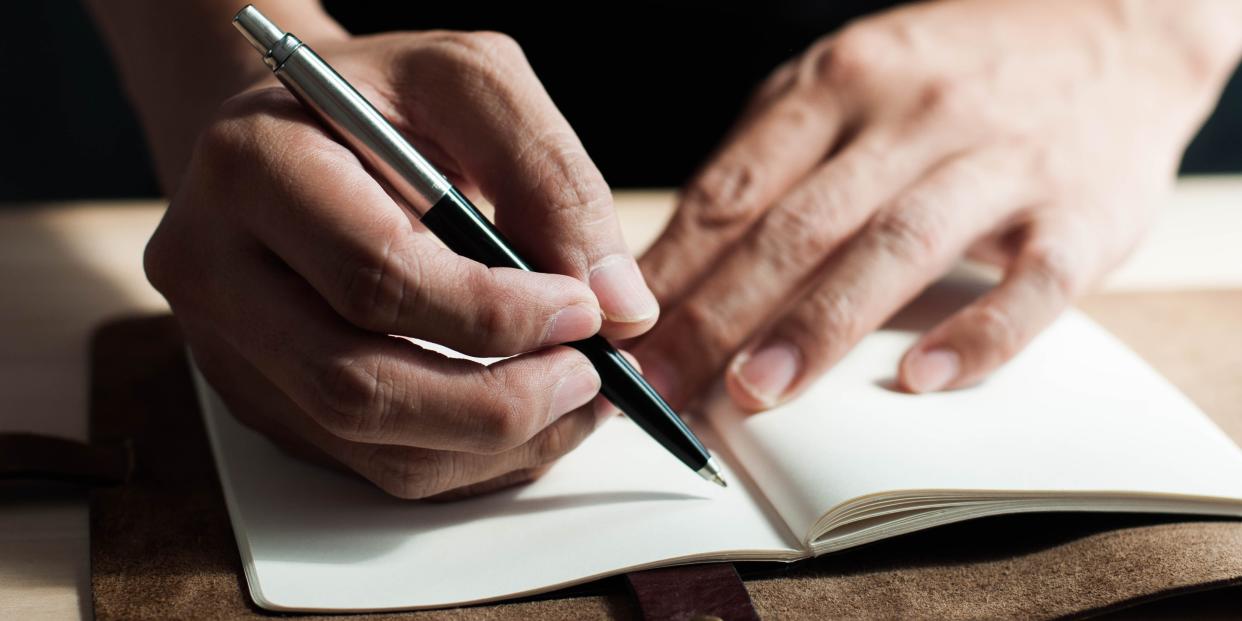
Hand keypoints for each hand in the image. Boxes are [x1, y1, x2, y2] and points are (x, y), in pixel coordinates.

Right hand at [146, 31, 659, 497]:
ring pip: (367, 445)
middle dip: (499, 402)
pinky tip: (525, 416)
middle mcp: (214, 270)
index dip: (495, 315)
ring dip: (493, 444)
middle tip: (591, 378)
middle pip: (357, 387)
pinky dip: (466, 458)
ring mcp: (229, 348)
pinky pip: (370, 464)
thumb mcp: (472, 84)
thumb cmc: (385, 101)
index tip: (586, 313)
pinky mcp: (263, 398)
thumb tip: (620, 305)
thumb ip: (551, 176)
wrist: (298, 127)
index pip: (376, 276)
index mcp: (254, 169)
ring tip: (575, 399)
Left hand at [634, 0, 1240, 409]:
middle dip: (717, 315)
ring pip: (893, 246)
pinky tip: (921, 382)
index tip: (622, 340)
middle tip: (662, 391)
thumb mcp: (847, 84)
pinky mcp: (1082, 212)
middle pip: (795, 226)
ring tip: (755, 393)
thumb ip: (768, 165)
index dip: (669, 273)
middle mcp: (912, 116)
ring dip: (817, 326)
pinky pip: (1028, 283)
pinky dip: (976, 336)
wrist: (1112, 25)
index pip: (734, 189)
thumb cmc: (952, 72)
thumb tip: (672, 269)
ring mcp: (999, 161)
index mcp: (837, 84)